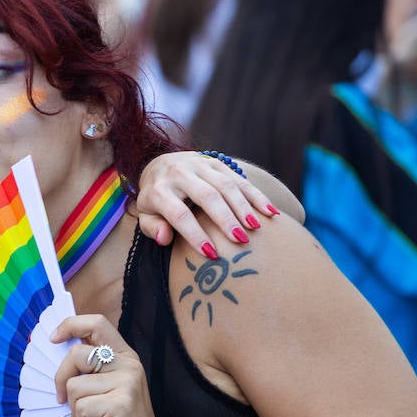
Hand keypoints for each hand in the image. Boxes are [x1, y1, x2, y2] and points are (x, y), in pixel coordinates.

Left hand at [50, 314, 160, 416]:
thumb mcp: (109, 389)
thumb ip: (91, 370)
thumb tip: (56, 350)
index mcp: (124, 356)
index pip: (96, 323)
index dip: (70, 325)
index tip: (53, 339)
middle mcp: (129, 364)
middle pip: (76, 354)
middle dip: (60, 379)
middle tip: (62, 400)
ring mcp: (127, 383)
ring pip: (74, 385)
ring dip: (73, 410)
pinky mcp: (121, 404)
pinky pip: (81, 407)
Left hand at [135, 151, 276, 253]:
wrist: (160, 165)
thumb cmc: (156, 202)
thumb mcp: (146, 215)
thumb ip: (152, 228)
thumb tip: (164, 239)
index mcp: (159, 190)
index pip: (179, 214)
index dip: (195, 235)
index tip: (211, 254)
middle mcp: (179, 173)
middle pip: (207, 196)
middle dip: (225, 219)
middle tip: (240, 241)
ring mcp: (199, 164)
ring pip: (226, 184)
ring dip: (243, 206)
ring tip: (255, 228)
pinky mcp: (216, 162)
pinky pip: (239, 178)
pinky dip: (256, 195)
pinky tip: (270, 212)